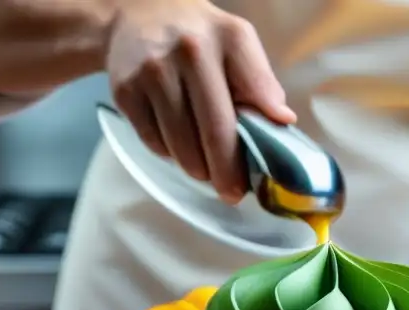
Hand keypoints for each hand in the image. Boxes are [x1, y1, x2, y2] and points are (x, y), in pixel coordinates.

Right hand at [105, 0, 295, 202]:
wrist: (135, 14)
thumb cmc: (197, 38)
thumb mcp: (236, 44)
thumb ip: (260, 82)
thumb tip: (282, 121)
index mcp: (228, 38)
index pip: (253, 96)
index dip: (259, 141)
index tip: (260, 173)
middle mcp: (189, 51)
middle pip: (215, 132)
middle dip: (226, 173)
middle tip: (232, 193)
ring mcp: (153, 72)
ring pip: (182, 146)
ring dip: (197, 168)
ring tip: (204, 167)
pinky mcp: (126, 91)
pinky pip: (155, 144)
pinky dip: (169, 153)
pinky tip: (176, 140)